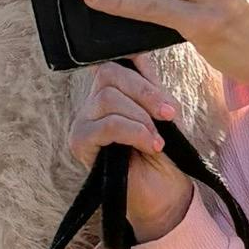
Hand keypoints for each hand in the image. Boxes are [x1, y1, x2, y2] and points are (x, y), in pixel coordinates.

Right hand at [65, 59, 195, 243]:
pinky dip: (134, 132)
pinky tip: (149, 145)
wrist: (163, 196)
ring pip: (108, 97)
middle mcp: (92, 104)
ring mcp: (83, 123)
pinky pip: (107, 124)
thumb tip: (141, 52)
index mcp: (110, 93)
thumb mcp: (162, 112)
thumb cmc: (163, 156)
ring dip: (141, 116)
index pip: (115, 61)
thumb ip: (150, 85)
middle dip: (145, 91)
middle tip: (169, 114)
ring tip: (157, 139)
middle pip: (109, 73)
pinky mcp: (79, 143)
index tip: (162, 89)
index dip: (139, 66)